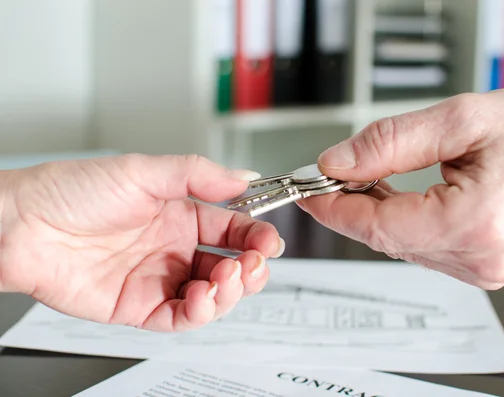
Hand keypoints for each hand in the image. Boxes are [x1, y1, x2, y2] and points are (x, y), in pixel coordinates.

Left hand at [0, 154, 283, 330]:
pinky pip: (181, 317)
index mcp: (181, 214)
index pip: (234, 229)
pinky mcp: (140, 306)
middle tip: (253, 263)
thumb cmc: (73, 191)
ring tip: (227, 278)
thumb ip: (198, 175)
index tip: (269, 240)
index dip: (256, 236)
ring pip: (213, 295)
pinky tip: (203, 296)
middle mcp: (175, 248)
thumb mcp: (144, 171)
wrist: (23, 225)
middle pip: (231, 266)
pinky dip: (200, 312)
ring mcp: (159, 278)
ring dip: (230, 291)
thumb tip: (245, 177)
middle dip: (251, 268)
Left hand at [299, 88, 503, 288]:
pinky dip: (403, 223)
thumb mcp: (463, 120)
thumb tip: (340, 161)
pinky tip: (399, 197)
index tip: (311, 192)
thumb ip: (393, 142)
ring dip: (377, 213)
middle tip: (333, 176)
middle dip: (353, 206)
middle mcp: (479, 256)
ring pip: (403, 246)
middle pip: (386, 238)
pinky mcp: (484, 267)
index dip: (336, 208)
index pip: (378, 226)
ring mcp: (482, 268)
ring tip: (369, 178)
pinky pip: (425, 249)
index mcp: (475, 222)